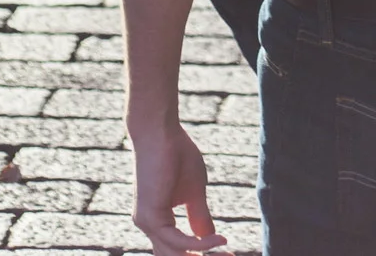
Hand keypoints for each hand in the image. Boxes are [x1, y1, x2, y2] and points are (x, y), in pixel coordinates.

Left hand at [129, 120, 222, 254]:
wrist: (159, 132)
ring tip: (228, 254)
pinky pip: (177, 241)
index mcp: (157, 222)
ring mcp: (147, 223)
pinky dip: (200, 244)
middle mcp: (148, 226)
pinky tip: (220, 240)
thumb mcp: (195, 192)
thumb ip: (199, 217)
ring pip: (175, 255)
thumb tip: (208, 238)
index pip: (178, 251)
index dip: (202, 255)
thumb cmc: (176, 155)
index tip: (229, 254)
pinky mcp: (150, 216)